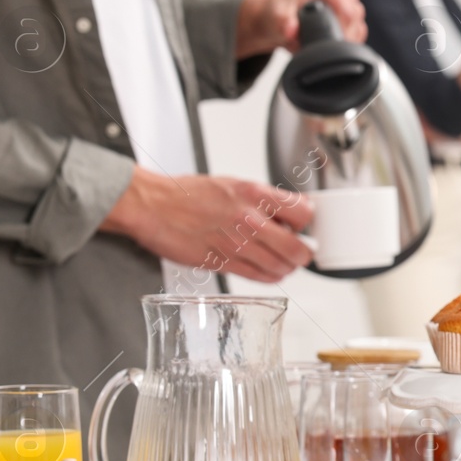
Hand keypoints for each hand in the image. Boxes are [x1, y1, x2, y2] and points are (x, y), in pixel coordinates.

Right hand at [100, 168, 313, 282]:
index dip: (307, 221)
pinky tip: (269, 271)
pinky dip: (270, 276)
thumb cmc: (186, 193)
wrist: (152, 206)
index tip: (304, 224)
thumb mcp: (232, 184)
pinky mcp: (222, 263)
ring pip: (281, 266)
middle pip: (298, 247)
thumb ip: (261, 199)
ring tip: (284, 261)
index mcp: (254, 194)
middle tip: (302, 250)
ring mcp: (237, 244)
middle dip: (304, 251)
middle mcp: (249, 220)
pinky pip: (258, 277)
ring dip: (287, 266)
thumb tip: (287, 211)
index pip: (303, 212)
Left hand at [236, 0, 365, 56]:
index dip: (340, 25)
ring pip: (359, 24)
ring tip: (322, 41)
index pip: (347, 6)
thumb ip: (284, 22)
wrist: (279, 22)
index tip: (325, 36)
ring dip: (343, 37)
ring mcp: (349, 4)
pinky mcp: (352, 18)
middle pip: (355, 15)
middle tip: (321, 41)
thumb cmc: (280, 14)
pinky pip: (359, 33)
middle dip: (340, 32)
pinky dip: (347, 41)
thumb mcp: (277, 17)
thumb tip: (291, 30)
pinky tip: (330, 43)